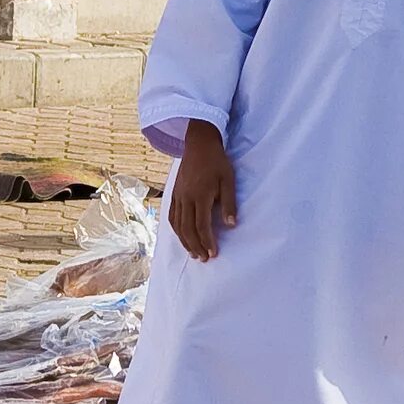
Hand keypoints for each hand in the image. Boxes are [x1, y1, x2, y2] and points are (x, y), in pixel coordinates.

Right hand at [167, 121, 236, 261]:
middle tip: (204, 259)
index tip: (214, 253)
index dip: (207, 241)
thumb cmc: (217, 162)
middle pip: (187, 229)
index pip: (201, 225)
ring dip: (185, 241)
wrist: (199, 145)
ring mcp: (177, 196)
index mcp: (200, 195)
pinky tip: (182, 237)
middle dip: (195, 246)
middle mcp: (186, 198)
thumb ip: (229, 203)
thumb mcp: (228, 180)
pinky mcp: (174, 194)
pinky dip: (176, 230)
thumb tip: (231, 225)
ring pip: (178, 225)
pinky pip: (172, 216)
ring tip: (193, 253)